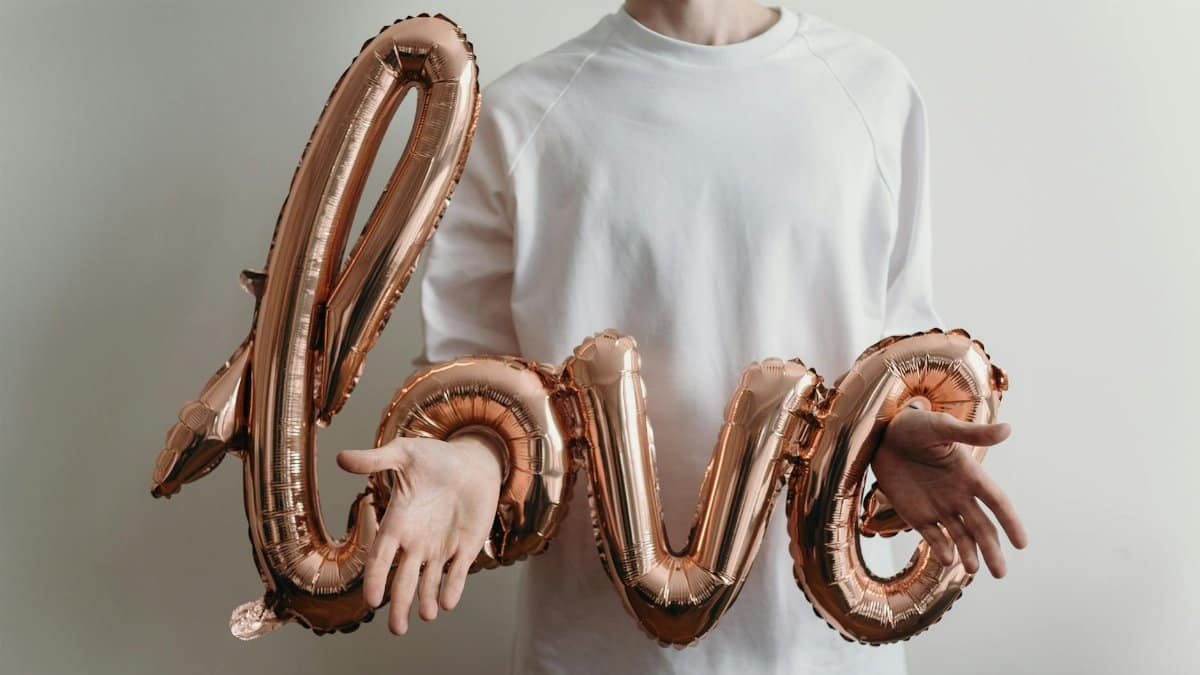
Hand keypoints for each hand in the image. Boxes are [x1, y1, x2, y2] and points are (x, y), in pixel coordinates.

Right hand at [337, 434, 502, 633]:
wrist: (472, 461)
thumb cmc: (435, 457)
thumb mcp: (404, 453)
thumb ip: (375, 460)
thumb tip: (341, 457)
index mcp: (397, 523)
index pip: (381, 557)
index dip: (376, 579)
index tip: (372, 600)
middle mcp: (416, 541)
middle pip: (403, 580)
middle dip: (399, 605)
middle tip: (397, 630)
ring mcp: (441, 546)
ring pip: (430, 582)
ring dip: (427, 600)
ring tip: (426, 615)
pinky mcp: (465, 546)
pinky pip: (458, 572)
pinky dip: (453, 587)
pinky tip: (448, 602)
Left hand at [871, 407, 1027, 577]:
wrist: (881, 435)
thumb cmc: (915, 426)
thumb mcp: (942, 427)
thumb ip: (972, 434)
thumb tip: (1008, 429)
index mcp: (970, 476)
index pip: (997, 502)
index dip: (1010, 522)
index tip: (1022, 544)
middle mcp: (959, 495)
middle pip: (982, 528)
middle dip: (992, 550)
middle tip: (1001, 573)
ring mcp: (939, 507)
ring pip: (960, 537)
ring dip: (968, 554)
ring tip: (973, 570)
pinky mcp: (917, 515)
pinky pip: (933, 537)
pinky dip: (941, 549)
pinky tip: (947, 559)